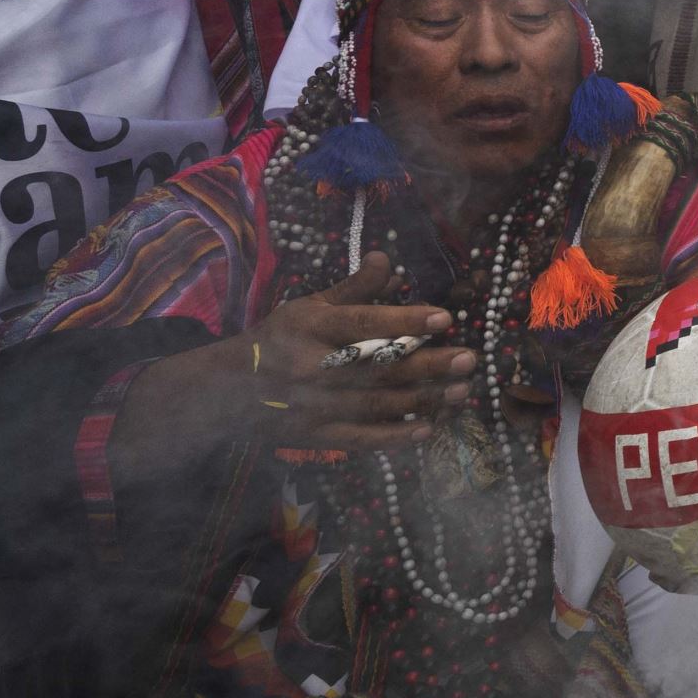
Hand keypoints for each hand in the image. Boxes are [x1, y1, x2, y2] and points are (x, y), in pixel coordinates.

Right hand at [114, 252, 472, 479]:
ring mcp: (315, 406)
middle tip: (470, 359)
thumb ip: (352, 289)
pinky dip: (396, 437)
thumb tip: (389, 258)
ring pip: (378, 404)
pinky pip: (362, 438)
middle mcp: (314, 366)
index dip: (405, 320)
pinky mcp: (317, 436)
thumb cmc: (277, 341)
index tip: (445, 318)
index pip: (364, 323)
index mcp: (311, 327)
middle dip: (428, 364)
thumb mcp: (307, 307)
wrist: (227, 392)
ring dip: (424, 399)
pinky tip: (428, 430)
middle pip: (379, 366)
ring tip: (462, 391)